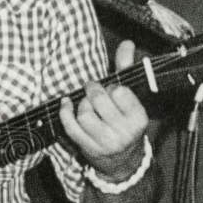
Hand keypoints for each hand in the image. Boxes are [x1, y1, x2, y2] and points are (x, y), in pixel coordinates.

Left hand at [60, 40, 148, 181]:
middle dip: (93, 91)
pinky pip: (70, 126)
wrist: (123, 160)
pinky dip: (65, 112)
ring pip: (84, 114)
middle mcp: (123, 133)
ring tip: (87, 104)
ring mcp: (105, 143)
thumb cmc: (125, 120)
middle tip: (93, 90)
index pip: (119, 92)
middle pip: (98, 101)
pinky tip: (66, 103)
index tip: (112, 90)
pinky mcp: (87, 148)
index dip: (112, 88)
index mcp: (138, 118)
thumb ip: (126, 69)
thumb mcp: (131, 98)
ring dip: (81, 104)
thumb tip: (127, 43)